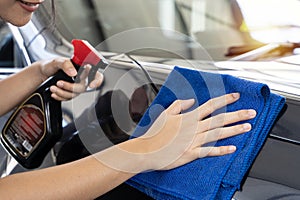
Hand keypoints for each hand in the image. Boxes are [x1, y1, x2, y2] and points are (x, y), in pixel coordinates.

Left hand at [38, 58, 103, 100]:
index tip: (91, 85)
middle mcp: (80, 78)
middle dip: (70, 87)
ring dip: (62, 92)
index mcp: (81, 68)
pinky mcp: (69, 92)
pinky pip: (68, 98)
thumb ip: (66, 64)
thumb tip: (73, 72)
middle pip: (83, 87)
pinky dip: (60, 96)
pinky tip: (54, 92)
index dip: (97, 81)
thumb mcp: (57, 61)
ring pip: (75, 94)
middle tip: (59, 83)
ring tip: (53, 88)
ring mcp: (75, 86)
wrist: (41, 74)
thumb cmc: (51, 65)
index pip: (96, 74)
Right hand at [137, 93, 255, 170]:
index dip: (224, 100)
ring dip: (234, 130)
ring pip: (218, 133)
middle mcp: (194, 128)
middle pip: (220, 119)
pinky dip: (221, 150)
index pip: (210, 105)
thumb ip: (179, 105)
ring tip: (248, 127)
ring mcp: (194, 141)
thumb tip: (191, 101)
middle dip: (237, 114)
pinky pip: (209, 151)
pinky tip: (232, 148)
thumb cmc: (155, 133)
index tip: (236, 96)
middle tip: (251, 112)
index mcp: (189, 117)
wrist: (147, 150)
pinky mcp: (191, 153)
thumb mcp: (165, 113)